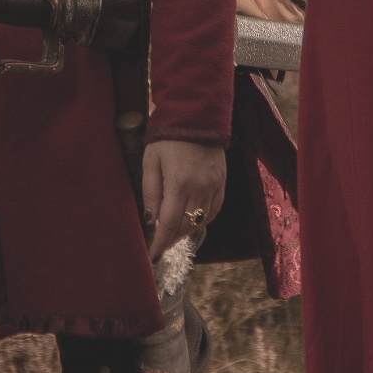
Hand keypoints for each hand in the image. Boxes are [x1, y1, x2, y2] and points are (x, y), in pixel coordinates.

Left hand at [141, 138, 227, 260]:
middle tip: (158, 246)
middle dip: (170, 240)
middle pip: (185, 227)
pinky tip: (191, 222)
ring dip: (185, 232)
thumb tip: (150, 220)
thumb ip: (151, 192)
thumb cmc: (167, 139)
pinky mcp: (222, 184)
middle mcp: (200, 189)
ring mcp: (214, 187)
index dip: (160, 243)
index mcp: (179, 184)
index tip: (152, 255)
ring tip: (172, 236)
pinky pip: (213, 211)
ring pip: (200, 222)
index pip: (168, 224)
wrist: (197, 117)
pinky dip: (201, 220)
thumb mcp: (151, 162)